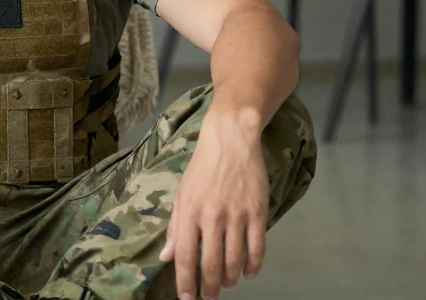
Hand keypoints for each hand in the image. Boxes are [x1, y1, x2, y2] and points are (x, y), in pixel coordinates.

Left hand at [159, 108, 267, 299]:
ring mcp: (237, 215)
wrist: (230, 141)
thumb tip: (167, 257)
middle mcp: (212, 217)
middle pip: (211, 264)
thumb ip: (175, 227)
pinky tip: (249, 273)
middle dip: (210, 288)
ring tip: (227, 285)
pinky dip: (253, 266)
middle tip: (209, 298)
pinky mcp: (258, 212)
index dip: (186, 282)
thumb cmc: (201, 168)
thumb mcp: (181, 194)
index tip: (187, 298)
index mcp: (189, 212)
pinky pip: (257, 247)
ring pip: (235, 260)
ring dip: (231, 278)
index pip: (186, 256)